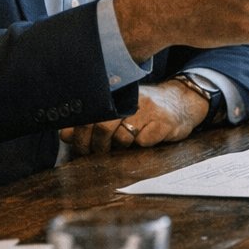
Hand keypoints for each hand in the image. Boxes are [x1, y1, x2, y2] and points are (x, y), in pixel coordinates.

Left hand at [60, 80, 207, 155]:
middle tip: (97, 154)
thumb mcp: (120, 111)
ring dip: (121, 147)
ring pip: (122, 138)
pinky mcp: (164, 122)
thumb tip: (67, 134)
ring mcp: (149, 109)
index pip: (89, 114)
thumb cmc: (145, 110)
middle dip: (96, 146)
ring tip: (125, 144)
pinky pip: (143, 143)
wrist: (181, 103)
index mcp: (117, 94)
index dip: (80, 135)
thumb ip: (92, 121)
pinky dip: (141, 146)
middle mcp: (132, 99)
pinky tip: (146, 139)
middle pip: (102, 126)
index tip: (80, 147)